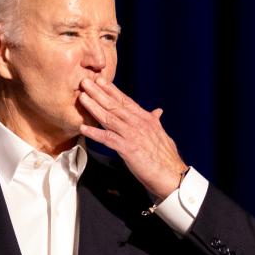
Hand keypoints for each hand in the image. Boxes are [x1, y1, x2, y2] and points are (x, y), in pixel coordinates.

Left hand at [78, 77, 186, 199]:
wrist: (172, 174)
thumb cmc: (166, 157)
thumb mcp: (161, 134)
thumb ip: (155, 122)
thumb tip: (157, 112)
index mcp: (146, 119)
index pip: (126, 101)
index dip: (112, 90)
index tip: (100, 80)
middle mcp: (139, 123)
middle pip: (115, 105)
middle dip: (98, 92)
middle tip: (85, 81)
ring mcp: (133, 135)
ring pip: (109, 118)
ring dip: (94, 107)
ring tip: (82, 98)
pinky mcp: (128, 149)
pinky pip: (108, 139)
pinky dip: (95, 133)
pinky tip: (83, 128)